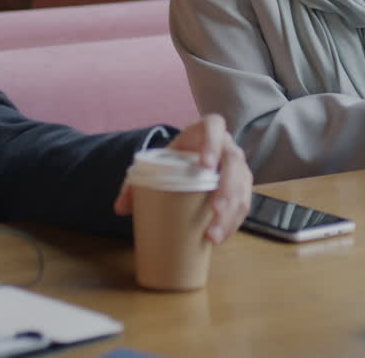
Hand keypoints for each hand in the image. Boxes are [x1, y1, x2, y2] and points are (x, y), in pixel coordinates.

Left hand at [114, 113, 252, 244]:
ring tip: (213, 236)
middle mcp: (226, 146)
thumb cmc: (172, 161)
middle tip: (214, 211)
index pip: (214, 126)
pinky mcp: (242, 186)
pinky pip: (245, 203)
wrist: (187, 162)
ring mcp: (237, 166)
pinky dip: (234, 222)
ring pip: (244, 186)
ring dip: (232, 212)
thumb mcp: (153, 166)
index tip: (205, 166)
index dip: (213, 143)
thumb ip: (134, 184)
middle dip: (228, 188)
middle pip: (234, 161)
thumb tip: (120, 208)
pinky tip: (220, 237)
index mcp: (203, 131)